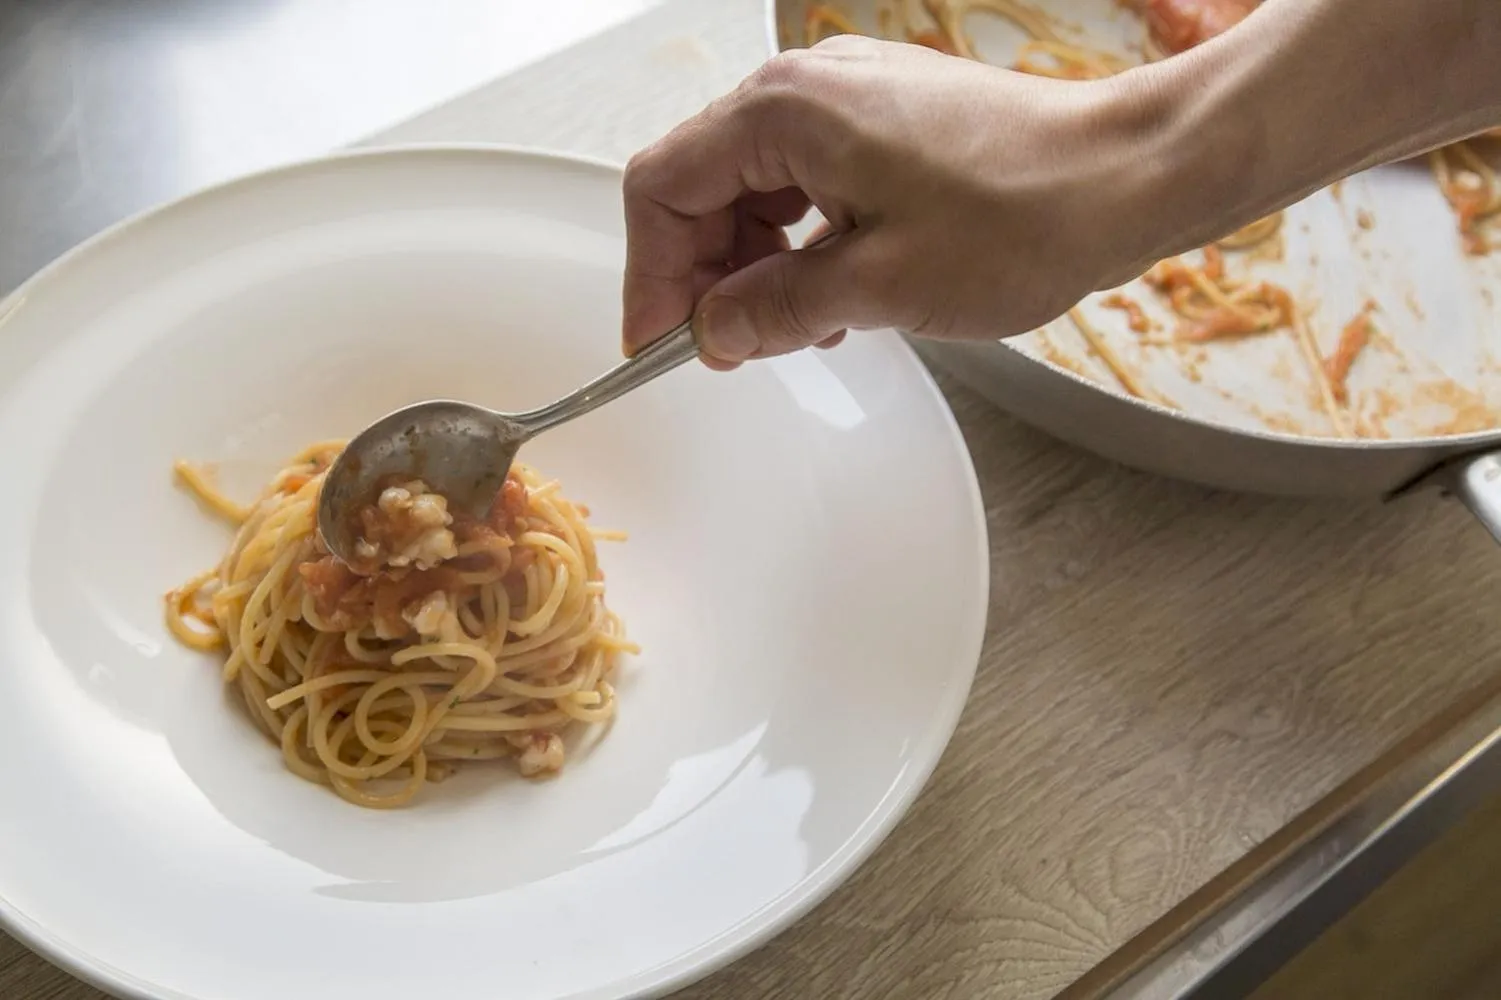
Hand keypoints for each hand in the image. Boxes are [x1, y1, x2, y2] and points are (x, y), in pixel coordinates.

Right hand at [620, 36, 1169, 366]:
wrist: (1128, 176)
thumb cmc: (1026, 213)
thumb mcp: (876, 287)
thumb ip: (772, 309)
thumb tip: (712, 331)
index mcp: (785, 112)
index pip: (663, 188)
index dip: (652, 276)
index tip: (662, 342)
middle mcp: (808, 89)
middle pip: (702, 185)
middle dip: (704, 273)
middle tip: (727, 346)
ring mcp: (849, 99)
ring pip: (753, 188)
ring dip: (754, 264)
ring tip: (788, 328)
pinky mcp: (884, 121)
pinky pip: (806, 182)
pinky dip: (799, 242)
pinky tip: (826, 293)